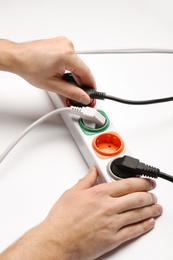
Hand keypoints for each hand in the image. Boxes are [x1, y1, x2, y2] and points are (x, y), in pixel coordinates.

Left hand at [5, 37, 95, 103]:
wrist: (17, 58)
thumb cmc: (29, 67)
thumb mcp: (53, 84)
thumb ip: (71, 92)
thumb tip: (83, 97)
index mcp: (68, 54)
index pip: (86, 72)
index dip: (91, 85)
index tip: (93, 92)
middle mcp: (67, 45)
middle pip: (81, 68)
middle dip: (81, 82)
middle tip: (81, 93)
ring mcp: (63, 43)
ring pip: (75, 63)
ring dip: (74, 74)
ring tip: (68, 85)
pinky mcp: (59, 43)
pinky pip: (69, 57)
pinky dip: (69, 67)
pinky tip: (64, 75)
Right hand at [41, 167, 161, 258]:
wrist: (57, 241)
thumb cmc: (62, 219)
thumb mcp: (72, 193)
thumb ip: (86, 181)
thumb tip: (92, 172)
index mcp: (100, 193)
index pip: (128, 184)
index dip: (142, 181)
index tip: (148, 181)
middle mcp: (109, 207)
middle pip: (138, 198)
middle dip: (149, 195)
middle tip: (153, 193)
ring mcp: (113, 223)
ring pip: (139, 213)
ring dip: (151, 209)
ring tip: (156, 206)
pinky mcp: (113, 239)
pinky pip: (134, 231)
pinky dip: (145, 225)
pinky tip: (149, 222)